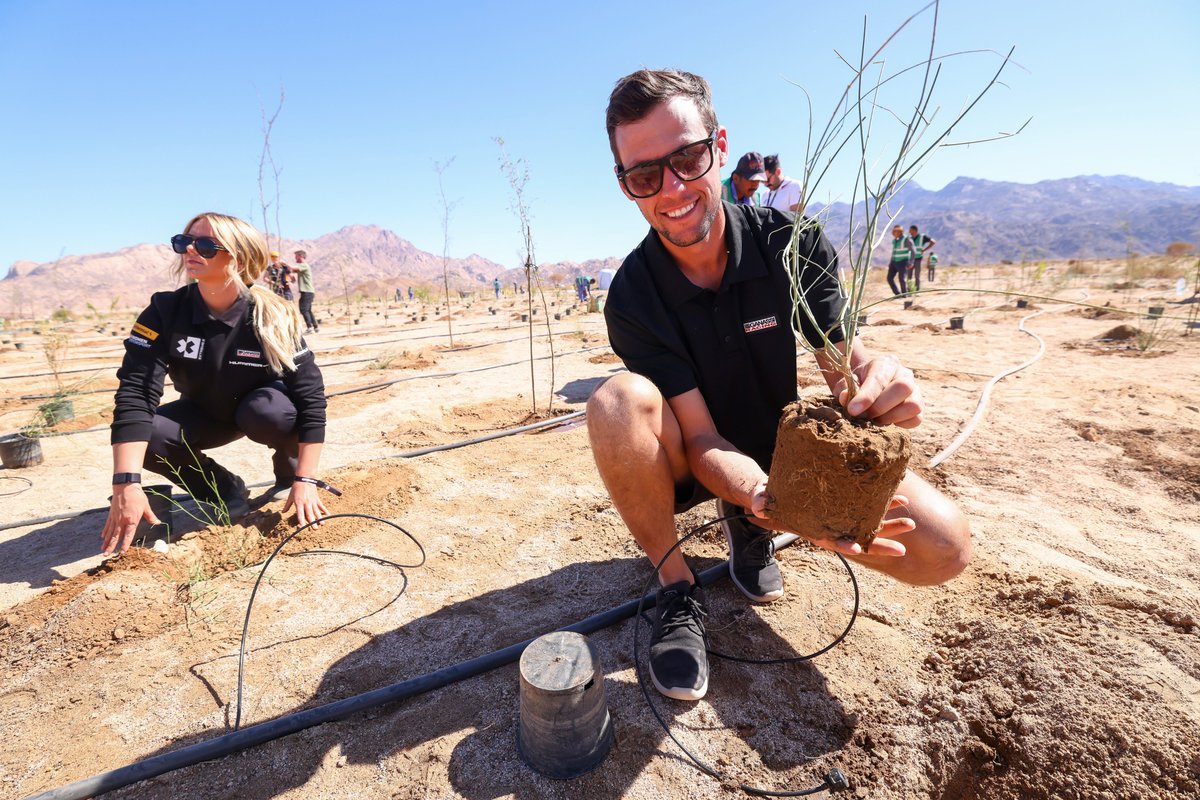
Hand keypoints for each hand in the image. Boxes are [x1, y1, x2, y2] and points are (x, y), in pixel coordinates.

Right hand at [101, 484, 161, 554]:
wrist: (125, 486)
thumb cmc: (137, 496)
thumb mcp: (146, 506)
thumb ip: (151, 516)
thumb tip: (158, 522)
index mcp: (131, 520)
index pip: (128, 535)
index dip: (125, 544)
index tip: (121, 552)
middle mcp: (122, 521)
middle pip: (116, 536)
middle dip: (111, 547)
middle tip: (106, 555)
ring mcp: (115, 518)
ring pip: (110, 532)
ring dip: (106, 542)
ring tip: (102, 550)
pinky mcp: (111, 514)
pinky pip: (107, 525)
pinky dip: (105, 531)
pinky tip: (102, 537)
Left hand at [282, 481, 329, 527]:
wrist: (305, 479)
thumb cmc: (296, 488)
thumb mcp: (290, 496)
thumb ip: (287, 505)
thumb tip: (283, 512)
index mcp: (299, 503)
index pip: (300, 514)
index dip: (301, 521)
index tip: (303, 527)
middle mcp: (306, 503)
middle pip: (310, 514)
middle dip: (312, 522)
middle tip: (315, 529)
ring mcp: (312, 501)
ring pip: (316, 511)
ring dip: (319, 518)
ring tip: (322, 524)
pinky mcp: (317, 499)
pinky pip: (321, 506)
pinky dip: (325, 510)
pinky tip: (327, 515)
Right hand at [748, 484, 911, 557]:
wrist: (775, 495)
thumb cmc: (767, 500)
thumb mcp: (761, 501)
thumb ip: (760, 503)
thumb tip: (757, 505)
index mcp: (813, 530)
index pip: (831, 541)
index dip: (845, 544)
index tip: (859, 548)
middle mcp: (831, 527)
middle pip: (859, 538)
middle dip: (880, 543)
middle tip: (903, 549)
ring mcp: (841, 518)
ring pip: (869, 525)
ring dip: (890, 525)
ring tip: (910, 521)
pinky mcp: (847, 506)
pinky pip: (868, 508)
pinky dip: (884, 505)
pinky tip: (900, 498)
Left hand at [838, 354, 922, 427]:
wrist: (868, 383)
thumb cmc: (857, 382)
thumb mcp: (846, 382)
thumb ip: (845, 389)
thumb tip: (846, 398)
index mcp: (885, 363)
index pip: (880, 379)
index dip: (867, 396)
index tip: (853, 410)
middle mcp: (905, 374)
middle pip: (903, 388)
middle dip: (880, 407)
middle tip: (865, 415)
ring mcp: (915, 390)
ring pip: (913, 405)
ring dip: (891, 417)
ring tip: (876, 419)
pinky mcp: (919, 406)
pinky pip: (916, 419)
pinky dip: (901, 424)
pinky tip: (887, 421)